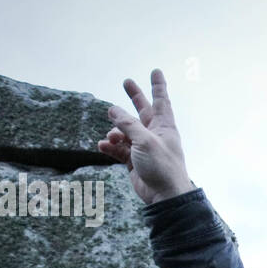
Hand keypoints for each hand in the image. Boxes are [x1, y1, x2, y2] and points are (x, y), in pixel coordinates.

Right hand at [98, 69, 194, 204]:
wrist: (164, 196)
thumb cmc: (162, 166)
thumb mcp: (144, 140)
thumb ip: (127, 124)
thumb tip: (112, 110)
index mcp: (164, 126)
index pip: (161, 101)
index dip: (158, 86)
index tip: (155, 71)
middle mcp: (155, 134)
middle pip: (142, 111)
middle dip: (134, 98)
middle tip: (126, 82)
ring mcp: (144, 148)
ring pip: (125, 132)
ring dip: (115, 132)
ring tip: (110, 138)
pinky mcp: (134, 161)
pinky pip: (119, 149)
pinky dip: (110, 147)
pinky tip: (103, 146)